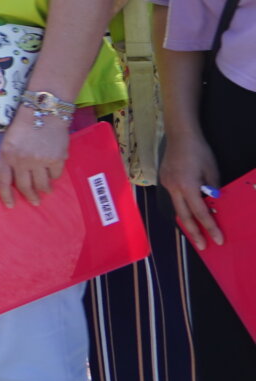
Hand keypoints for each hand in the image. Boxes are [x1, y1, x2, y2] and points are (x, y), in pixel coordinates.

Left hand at [0, 113, 69, 207]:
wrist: (44, 110)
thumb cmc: (25, 125)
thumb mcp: (10, 140)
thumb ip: (11, 159)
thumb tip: (17, 179)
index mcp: (6, 154)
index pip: (2, 181)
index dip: (5, 195)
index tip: (10, 205)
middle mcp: (21, 160)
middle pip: (24, 186)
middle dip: (30, 196)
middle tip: (34, 202)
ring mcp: (39, 160)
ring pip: (42, 185)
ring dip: (44, 189)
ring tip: (46, 190)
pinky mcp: (56, 159)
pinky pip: (56, 175)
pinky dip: (55, 176)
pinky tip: (54, 171)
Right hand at [161, 133, 223, 249]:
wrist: (180, 134)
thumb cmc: (199, 151)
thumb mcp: (212, 171)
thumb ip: (212, 189)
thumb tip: (212, 204)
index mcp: (187, 186)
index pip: (201, 213)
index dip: (210, 228)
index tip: (218, 240)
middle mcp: (173, 188)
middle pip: (184, 216)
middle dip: (194, 233)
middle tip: (202, 246)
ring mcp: (166, 184)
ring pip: (177, 208)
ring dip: (187, 221)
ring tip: (196, 233)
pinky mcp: (164, 179)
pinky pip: (174, 197)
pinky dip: (183, 207)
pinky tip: (189, 209)